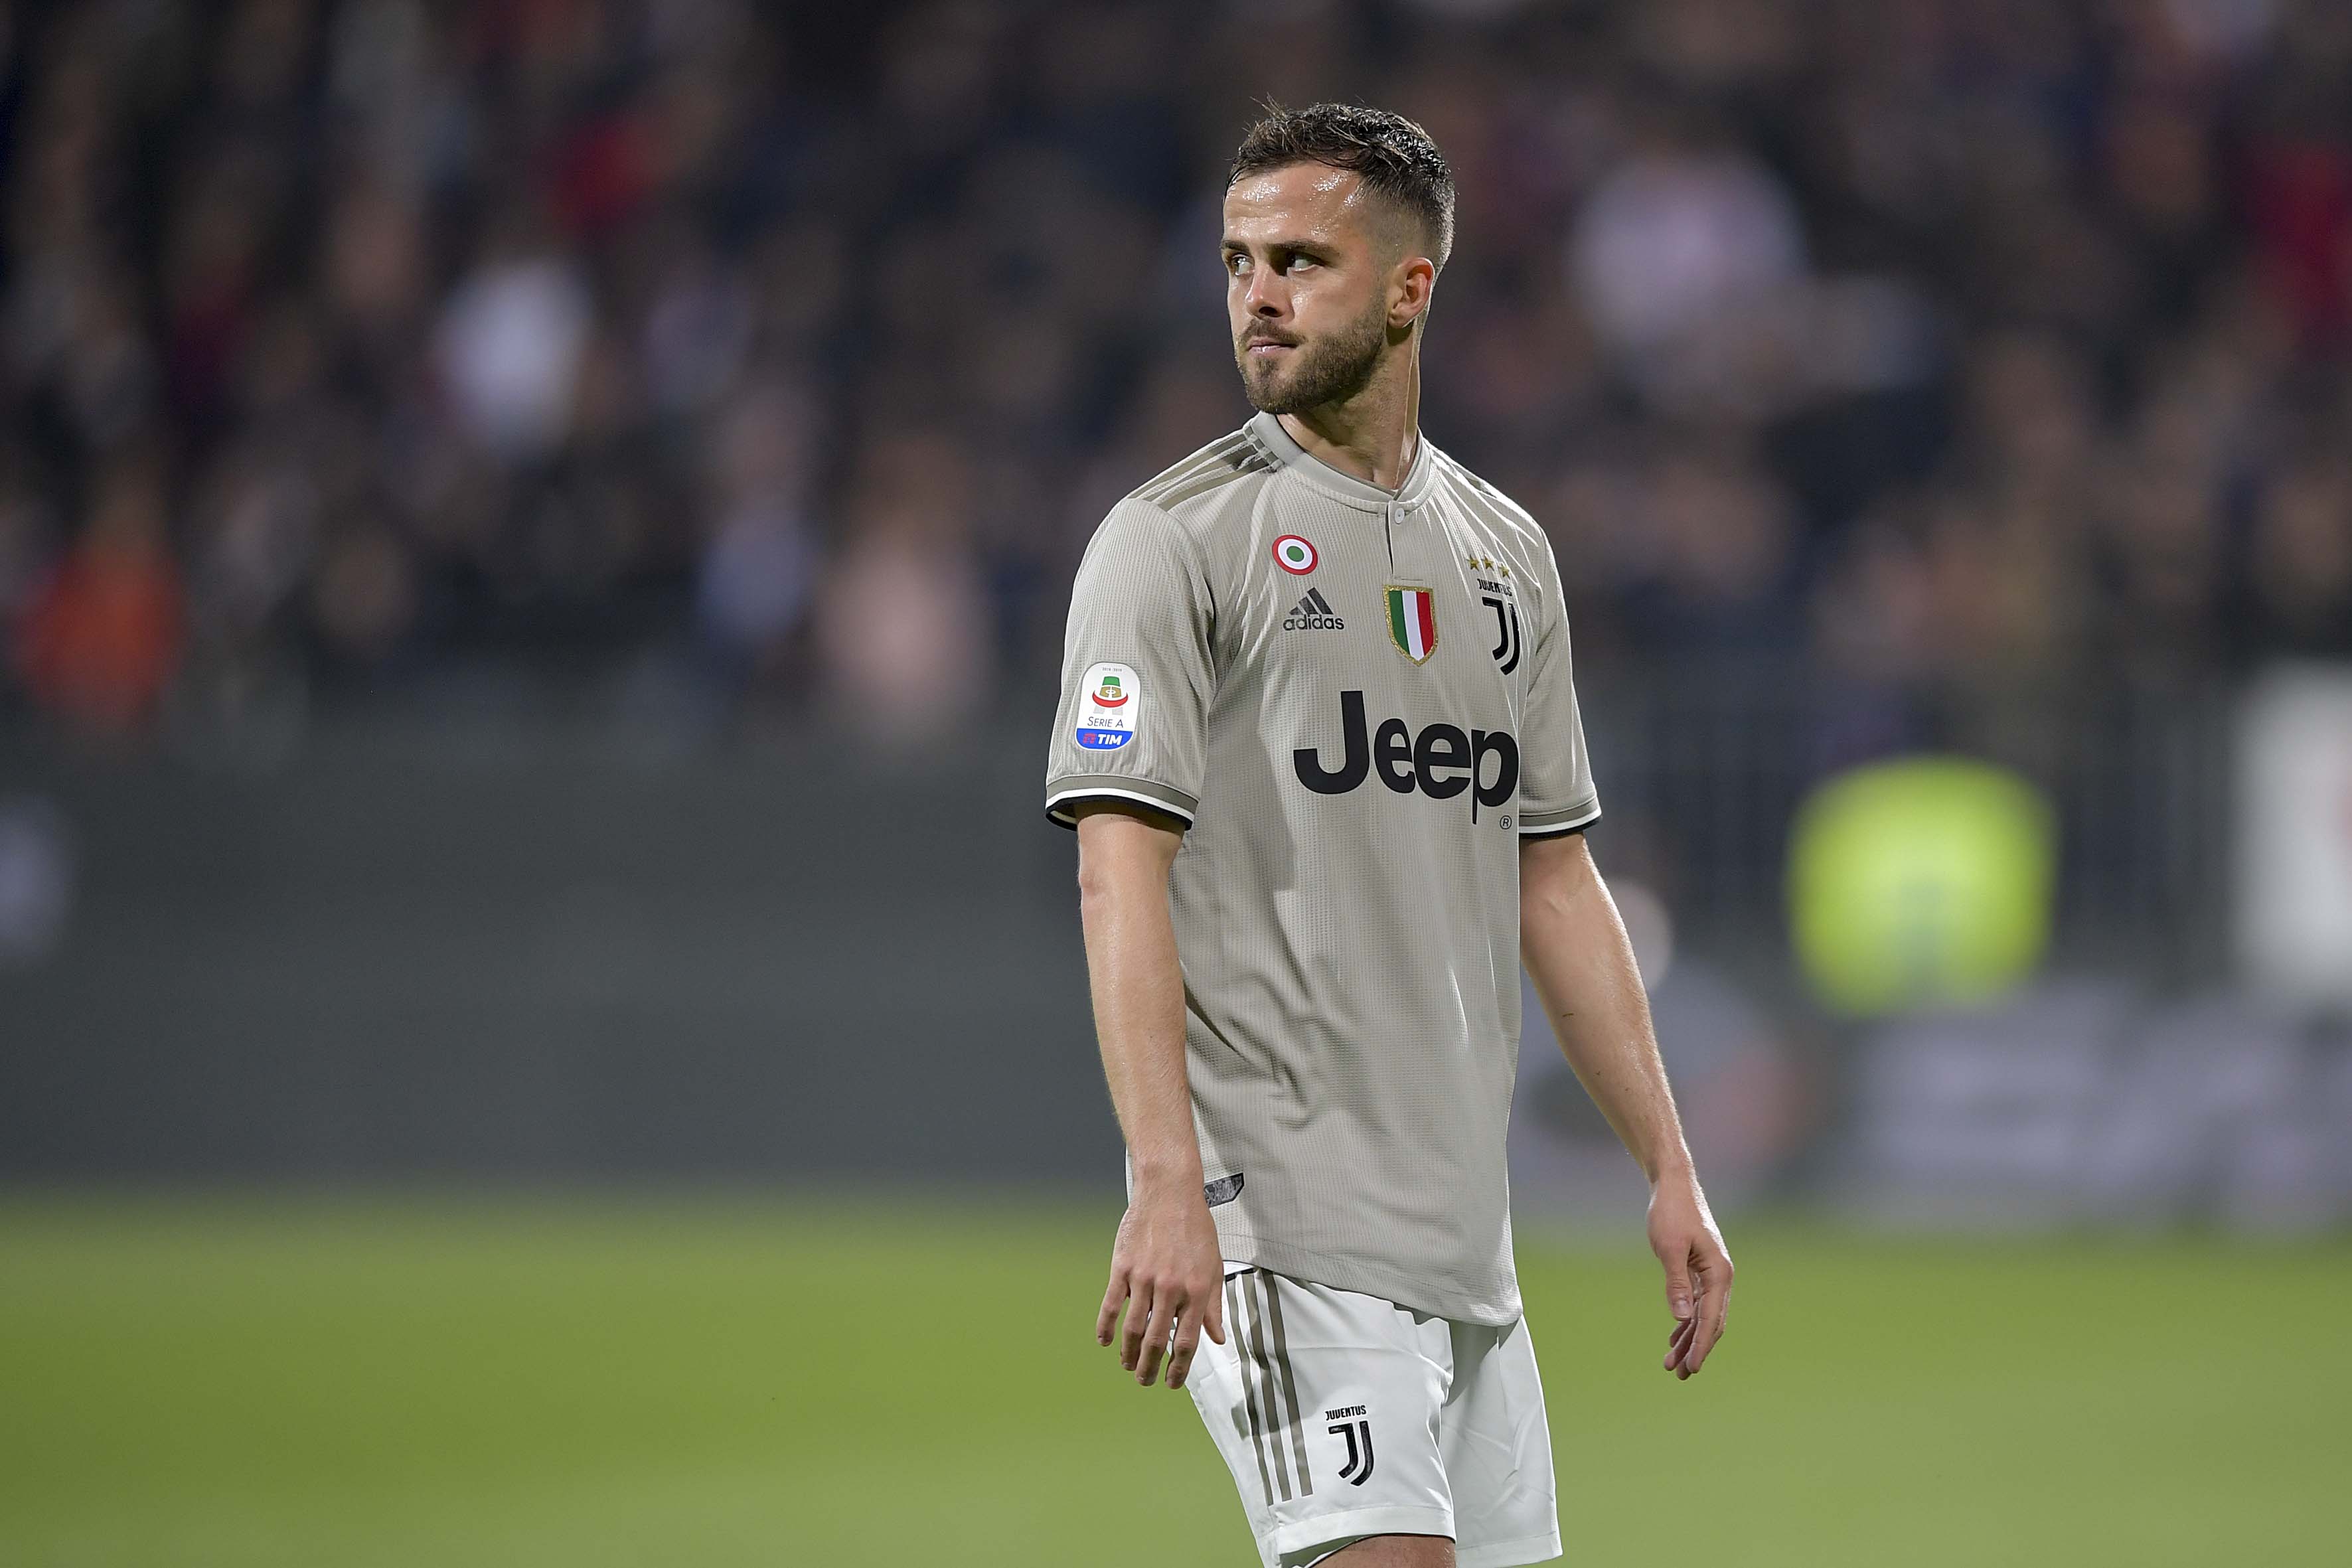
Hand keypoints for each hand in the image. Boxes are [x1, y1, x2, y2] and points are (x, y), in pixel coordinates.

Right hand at [1096, 1184, 1225, 1389]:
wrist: (1169, 1192)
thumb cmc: (1195, 1228)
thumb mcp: (1214, 1266)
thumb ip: (1215, 1306)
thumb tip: (1218, 1339)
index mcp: (1197, 1291)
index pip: (1187, 1342)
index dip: (1179, 1369)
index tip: (1172, 1383)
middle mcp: (1171, 1289)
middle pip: (1157, 1342)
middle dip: (1150, 1369)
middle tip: (1145, 1380)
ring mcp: (1144, 1279)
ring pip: (1133, 1329)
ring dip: (1129, 1354)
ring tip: (1128, 1365)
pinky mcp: (1123, 1267)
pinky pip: (1111, 1305)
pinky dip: (1106, 1327)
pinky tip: (1105, 1341)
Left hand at [1648, 1167, 1732, 1378]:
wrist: (1674, 1185)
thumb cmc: (1671, 1213)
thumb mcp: (1669, 1248)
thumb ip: (1676, 1283)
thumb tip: (1682, 1318)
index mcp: (1718, 1273)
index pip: (1711, 1319)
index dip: (1702, 1346)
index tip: (1692, 1368)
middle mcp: (1720, 1276)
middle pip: (1711, 1322)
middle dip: (1696, 1349)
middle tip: (1679, 1374)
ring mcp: (1711, 1274)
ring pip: (1703, 1316)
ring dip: (1690, 1339)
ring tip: (1673, 1364)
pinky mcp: (1700, 1270)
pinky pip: (1697, 1304)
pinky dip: (1687, 1322)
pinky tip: (1675, 1337)